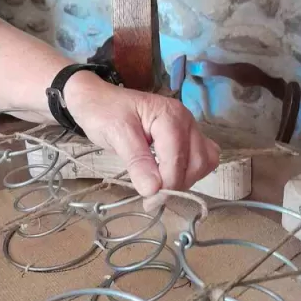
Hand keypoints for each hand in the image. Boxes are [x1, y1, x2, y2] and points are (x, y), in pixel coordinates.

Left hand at [64, 72, 219, 197]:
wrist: (97, 99)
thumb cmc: (104, 112)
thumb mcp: (116, 135)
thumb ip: (136, 161)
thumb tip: (153, 190)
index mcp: (170, 116)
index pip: (178, 160)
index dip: (166, 186)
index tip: (148, 201)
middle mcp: (186, 120)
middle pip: (197, 162)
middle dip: (177, 184)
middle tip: (152, 196)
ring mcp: (188, 127)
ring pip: (204, 161)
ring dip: (186, 179)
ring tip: (160, 185)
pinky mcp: (186, 135)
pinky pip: (201, 157)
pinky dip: (190, 171)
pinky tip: (170, 175)